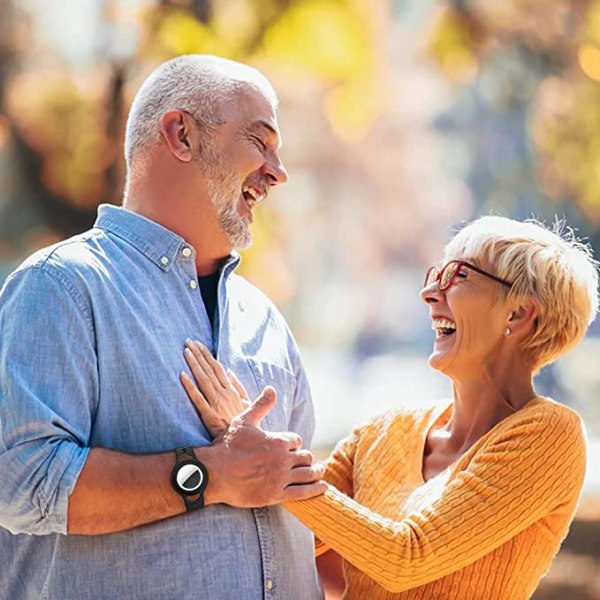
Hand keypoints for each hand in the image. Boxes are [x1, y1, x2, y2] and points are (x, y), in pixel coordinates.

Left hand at [181, 340, 250, 436]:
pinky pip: (198, 399)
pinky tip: (182, 375)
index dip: (207, 355)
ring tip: (185, 351)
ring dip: (194, 364)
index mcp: (231, 391)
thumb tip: (230, 371)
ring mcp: (216, 404)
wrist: (243, 444)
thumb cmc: (244, 425)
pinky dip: (190, 386)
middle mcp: (224, 394)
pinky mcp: (209, 416)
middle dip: (198, 354)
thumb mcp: (246, 404)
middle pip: (209, 370)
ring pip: (203, 380)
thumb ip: (239, 387)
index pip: (217, 368)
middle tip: (187, 341)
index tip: (198, 344)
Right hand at [199, 386, 326, 505]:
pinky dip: (315, 490)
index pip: (296, 440)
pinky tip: (322, 487)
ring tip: (320, 471)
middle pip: (305, 457)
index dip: (293, 442)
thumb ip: (261, 405)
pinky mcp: (277, 495)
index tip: (290, 446)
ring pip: (308, 474)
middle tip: (307, 461)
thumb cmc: (228, 446)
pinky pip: (303, 492)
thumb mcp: (244, 421)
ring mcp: (281, 478)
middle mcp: (283, 459)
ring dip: (316, 472)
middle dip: (306, 458)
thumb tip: (271, 388)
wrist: (214, 473)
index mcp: (278, 440)